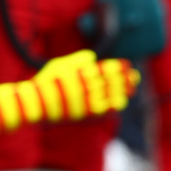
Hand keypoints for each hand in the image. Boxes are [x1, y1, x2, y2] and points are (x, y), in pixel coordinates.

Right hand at [0, 51, 140, 133]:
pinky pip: (101, 108)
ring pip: (109, 94)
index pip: (103, 68)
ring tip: (132, 88)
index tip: (128, 65)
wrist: (34, 103)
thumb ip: (77, 60)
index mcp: (78, 71)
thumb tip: (93, 58)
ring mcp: (84, 99)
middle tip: (135, 77)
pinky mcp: (82, 112)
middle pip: (109, 81)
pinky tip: (121, 101)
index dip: (117, 67)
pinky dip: (112, 104)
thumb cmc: (47, 82)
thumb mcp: (59, 65)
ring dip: (122, 91)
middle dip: (124, 78)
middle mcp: (82, 84)